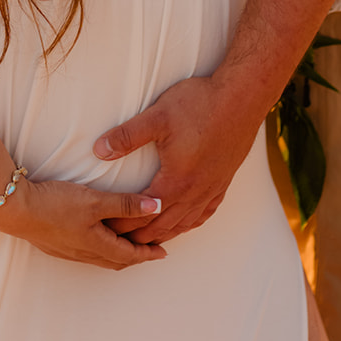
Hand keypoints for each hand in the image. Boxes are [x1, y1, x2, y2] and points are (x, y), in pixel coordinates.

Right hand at [0, 176, 166, 269]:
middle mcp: (85, 252)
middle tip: (151, 249)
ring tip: (129, 243)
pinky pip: (88, 251)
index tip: (163, 252)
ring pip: (102, 256)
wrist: (17, 210)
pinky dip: (102, 246)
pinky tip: (99, 236)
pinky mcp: (58, 243)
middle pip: (117, 260)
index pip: (130, 255)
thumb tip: (158, 207)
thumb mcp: (96, 201)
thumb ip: (126, 204)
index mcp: (97, 245)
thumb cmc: (56, 205)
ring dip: (119, 251)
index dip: (149, 253)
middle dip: (136, 255)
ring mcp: (69, 250)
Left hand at [93, 75, 258, 243]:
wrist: (242, 98)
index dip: (122, 224)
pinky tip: (184, 223)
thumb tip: (98, 151)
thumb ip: (126, 136)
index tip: (105, 229)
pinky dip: (189, 223)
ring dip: (163, 234)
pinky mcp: (223, 181)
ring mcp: (211, 188)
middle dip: (138, 236)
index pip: (142, 214)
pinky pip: (204, 213)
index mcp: (176, 181)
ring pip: (184, 223)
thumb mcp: (157, 117)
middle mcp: (195, 192)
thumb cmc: (200, 104)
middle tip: (118, 242)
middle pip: (162, 226)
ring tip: (146, 241)